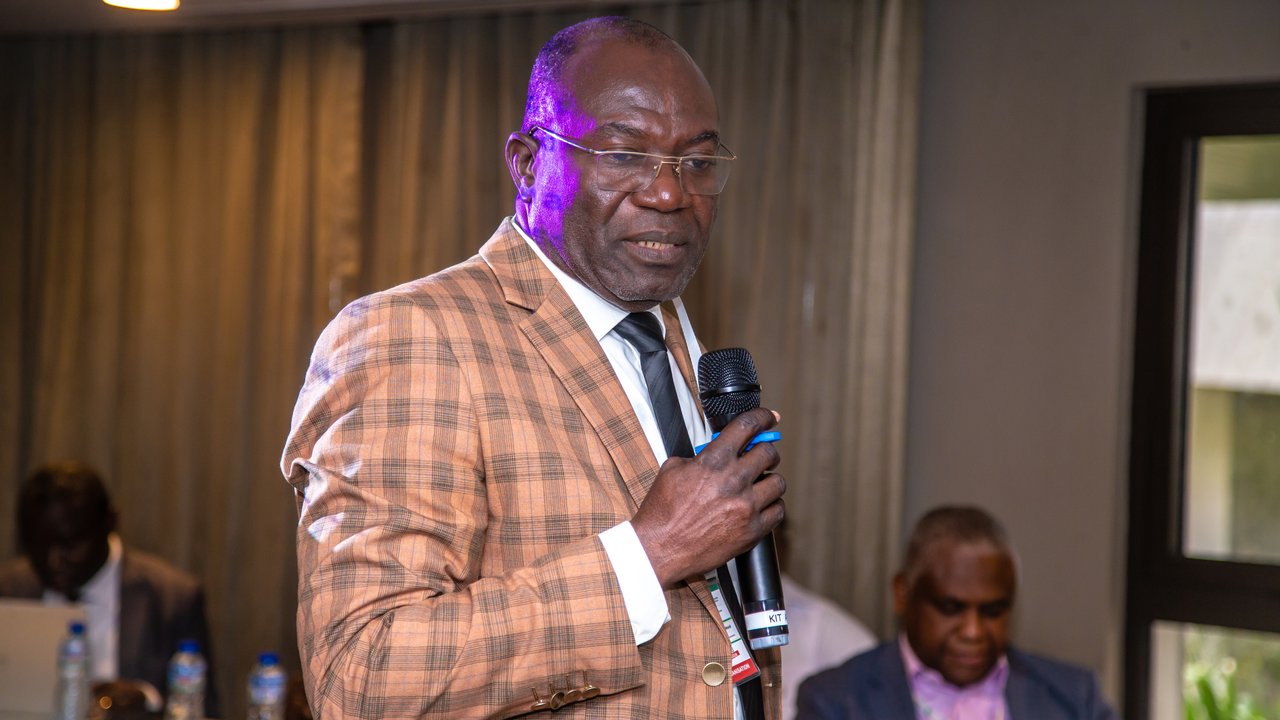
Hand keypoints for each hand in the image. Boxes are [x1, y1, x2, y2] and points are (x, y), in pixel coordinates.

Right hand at [631, 407, 785, 586]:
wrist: (659, 549)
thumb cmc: (662, 512)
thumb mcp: (672, 470)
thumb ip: (698, 456)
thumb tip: (714, 450)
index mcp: (714, 462)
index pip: (747, 427)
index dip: (763, 417)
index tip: (769, 418)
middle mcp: (733, 481)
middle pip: (769, 453)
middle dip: (766, 451)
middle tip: (760, 456)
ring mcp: (746, 507)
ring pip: (778, 482)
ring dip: (770, 480)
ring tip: (760, 484)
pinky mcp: (752, 531)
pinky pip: (778, 511)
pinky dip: (772, 506)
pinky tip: (761, 506)